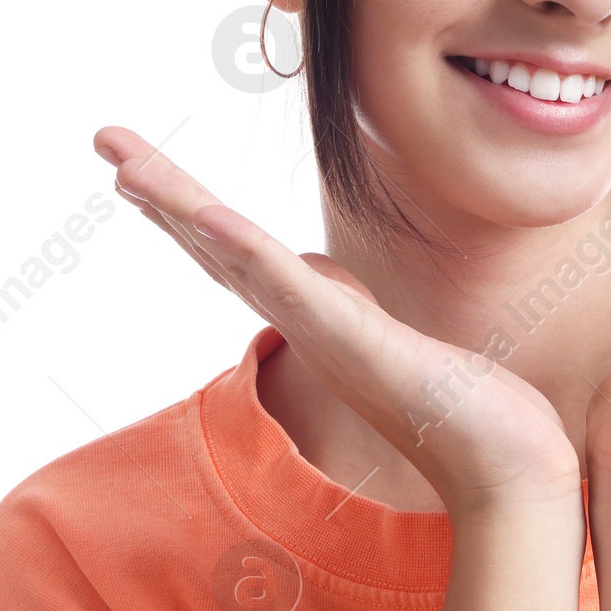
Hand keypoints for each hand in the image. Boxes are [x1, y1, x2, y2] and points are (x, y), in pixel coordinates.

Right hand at [93, 129, 582, 518]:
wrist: (505, 470)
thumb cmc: (468, 417)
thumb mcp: (397, 344)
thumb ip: (353, 315)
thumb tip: (323, 285)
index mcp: (315, 319)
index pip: (233, 253)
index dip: (182, 211)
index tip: (137, 172)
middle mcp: (304, 324)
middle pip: (212, 244)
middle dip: (157, 191)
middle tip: (105, 140)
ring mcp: (322, 330)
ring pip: (234, 256)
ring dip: (177, 207)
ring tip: (123, 163)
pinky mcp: (352, 338)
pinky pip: (287, 286)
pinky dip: (242, 249)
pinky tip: (205, 215)